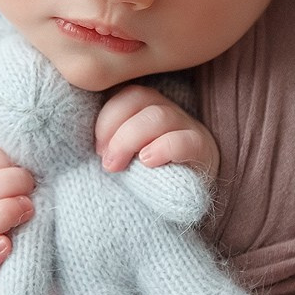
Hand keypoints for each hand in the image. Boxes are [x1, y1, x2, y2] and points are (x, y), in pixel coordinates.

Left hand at [94, 84, 219, 181]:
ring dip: (129, 140)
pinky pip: (183, 141)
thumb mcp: (124, 156)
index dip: (107, 118)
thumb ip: (109, 142)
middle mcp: (168, 110)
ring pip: (158, 116)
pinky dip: (161, 149)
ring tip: (118, 166)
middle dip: (115, 131)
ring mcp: (187, 126)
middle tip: (107, 163)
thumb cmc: (147, 176)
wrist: (182, 200)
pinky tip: (147, 162)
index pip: (126, 94)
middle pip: (139, 98)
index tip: (98, 149)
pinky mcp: (202, 149)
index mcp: (147, 106)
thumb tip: (92, 145)